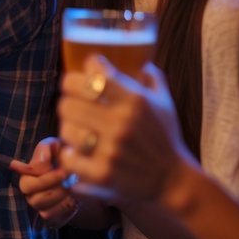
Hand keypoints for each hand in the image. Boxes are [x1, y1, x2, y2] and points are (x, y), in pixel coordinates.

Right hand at [10, 137, 79, 226]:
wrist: (81, 176)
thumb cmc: (65, 157)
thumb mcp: (56, 146)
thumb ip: (45, 149)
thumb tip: (40, 162)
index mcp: (27, 177)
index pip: (27, 184)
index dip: (47, 179)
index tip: (64, 171)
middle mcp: (30, 194)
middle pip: (35, 200)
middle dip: (56, 191)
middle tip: (71, 182)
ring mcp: (40, 208)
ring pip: (45, 212)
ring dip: (62, 201)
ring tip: (74, 190)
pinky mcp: (52, 219)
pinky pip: (56, 221)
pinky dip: (67, 212)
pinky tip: (75, 200)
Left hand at [58, 55, 191, 208]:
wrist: (173, 180)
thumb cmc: (164, 137)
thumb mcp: (164, 103)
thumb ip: (150, 78)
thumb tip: (139, 58)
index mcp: (134, 101)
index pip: (89, 77)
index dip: (75, 78)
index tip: (76, 81)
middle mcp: (121, 123)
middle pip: (67, 102)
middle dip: (68, 103)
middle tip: (74, 107)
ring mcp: (111, 150)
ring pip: (65, 128)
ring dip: (69, 129)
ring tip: (78, 131)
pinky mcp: (102, 173)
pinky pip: (68, 157)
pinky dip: (70, 155)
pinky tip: (78, 152)